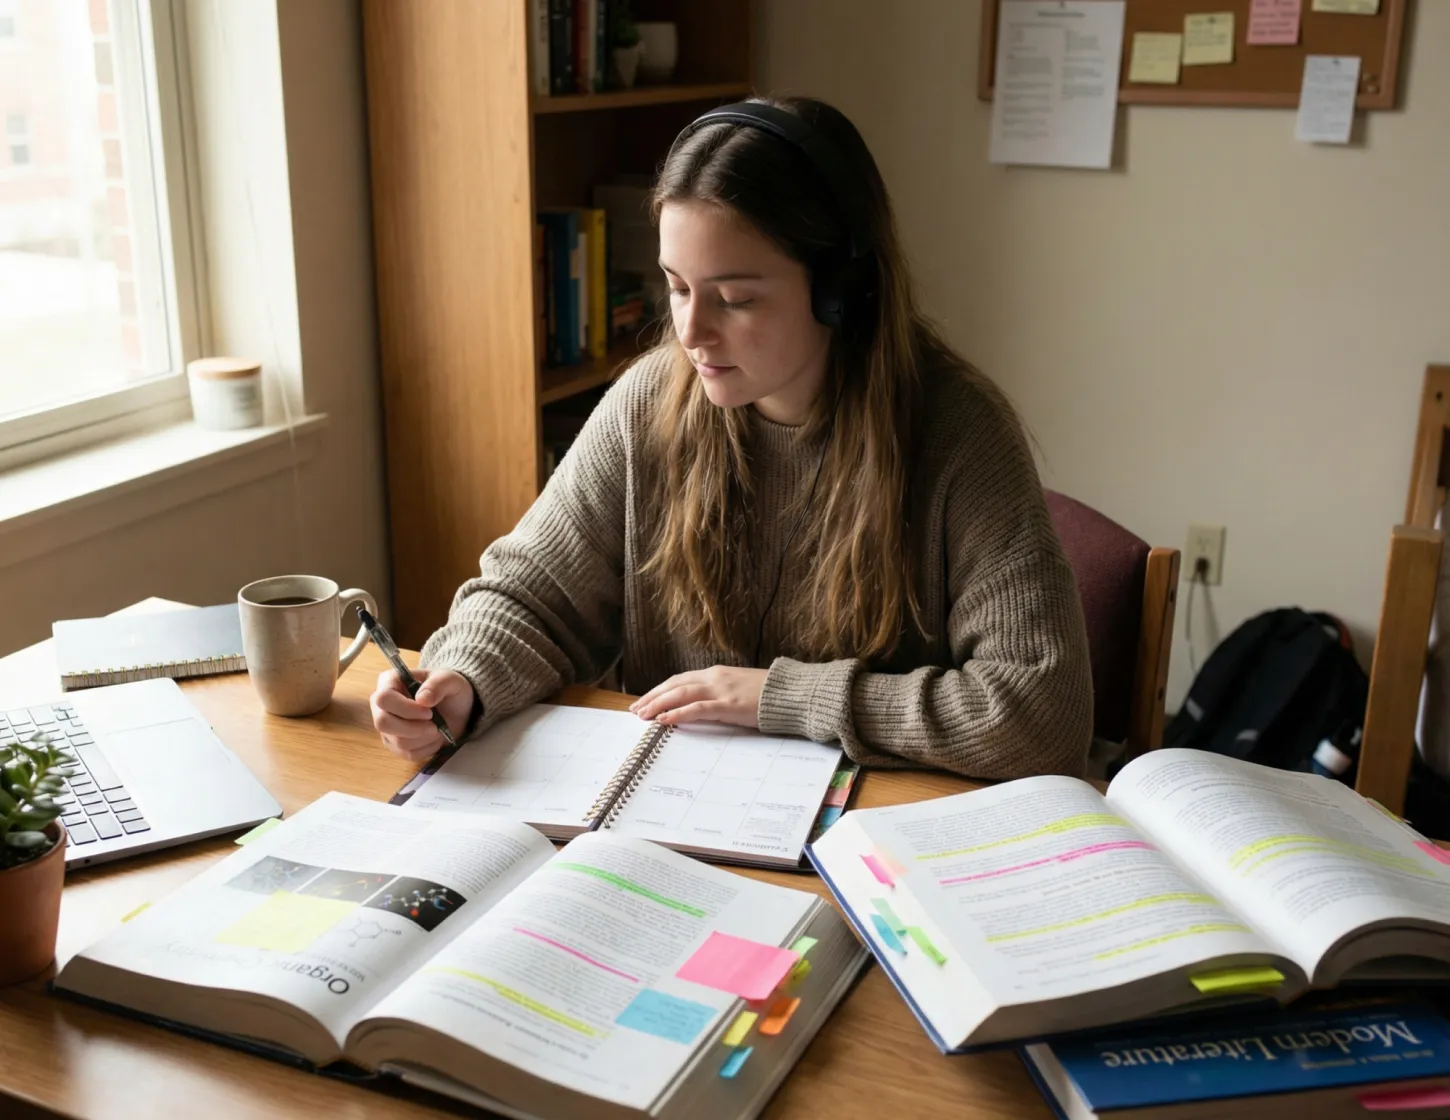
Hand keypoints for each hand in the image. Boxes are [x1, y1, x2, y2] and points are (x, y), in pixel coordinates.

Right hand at [370, 668, 474, 763]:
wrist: (456, 709)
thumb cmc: (448, 690)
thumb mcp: (450, 680)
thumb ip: (437, 685)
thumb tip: (422, 699)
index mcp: (390, 682)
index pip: (384, 698)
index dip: (406, 709)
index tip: (429, 712)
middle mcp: (381, 704)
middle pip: (383, 722)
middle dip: (414, 728)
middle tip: (435, 726)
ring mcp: (386, 726)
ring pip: (397, 741)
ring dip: (424, 738)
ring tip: (438, 729)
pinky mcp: (394, 743)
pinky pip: (406, 753)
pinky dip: (426, 748)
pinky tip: (435, 738)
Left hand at [629, 666, 766, 728]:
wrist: (792, 693)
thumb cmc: (769, 694)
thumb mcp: (739, 689)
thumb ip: (719, 694)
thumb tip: (701, 706)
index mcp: (716, 674)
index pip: (679, 680)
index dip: (659, 690)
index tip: (644, 701)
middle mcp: (714, 677)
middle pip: (674, 684)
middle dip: (652, 697)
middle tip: (634, 710)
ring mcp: (721, 690)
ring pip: (680, 693)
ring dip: (658, 704)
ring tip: (643, 715)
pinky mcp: (729, 705)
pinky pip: (697, 708)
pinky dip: (678, 713)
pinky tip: (665, 720)